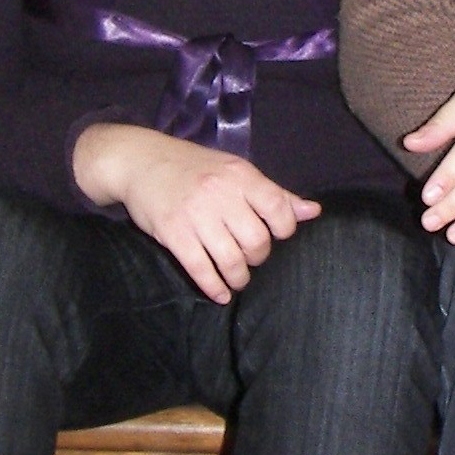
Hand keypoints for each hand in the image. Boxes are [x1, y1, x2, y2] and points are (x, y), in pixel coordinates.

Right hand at [72, 123, 319, 304]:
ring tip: (238, 279)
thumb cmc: (194, 167)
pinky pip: (200, 269)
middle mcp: (220, 193)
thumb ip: (274, 194)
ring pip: (231, 259)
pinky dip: (213, 287)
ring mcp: (195, 215)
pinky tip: (219, 293)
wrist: (140, 160)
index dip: (284, 229)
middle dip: (258, 257)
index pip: (278, 208)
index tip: (276, 236)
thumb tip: (314, 212)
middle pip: (256, 240)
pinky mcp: (173, 233)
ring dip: (239, 278)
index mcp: (240, 175)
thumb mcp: (235, 171)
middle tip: (251, 258)